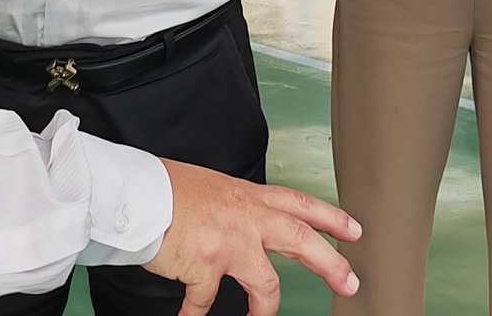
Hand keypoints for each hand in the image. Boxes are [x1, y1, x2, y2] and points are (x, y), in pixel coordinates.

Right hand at [144, 159, 359, 315]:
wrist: (138, 194)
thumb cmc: (169, 189)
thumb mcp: (214, 189)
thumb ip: (236, 208)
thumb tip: (244, 223)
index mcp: (249, 198)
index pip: (301, 205)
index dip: (331, 218)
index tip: (353, 231)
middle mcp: (246, 220)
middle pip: (302, 242)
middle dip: (331, 264)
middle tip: (349, 282)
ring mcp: (229, 245)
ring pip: (266, 285)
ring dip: (266, 309)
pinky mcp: (207, 267)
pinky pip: (206, 302)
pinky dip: (195, 313)